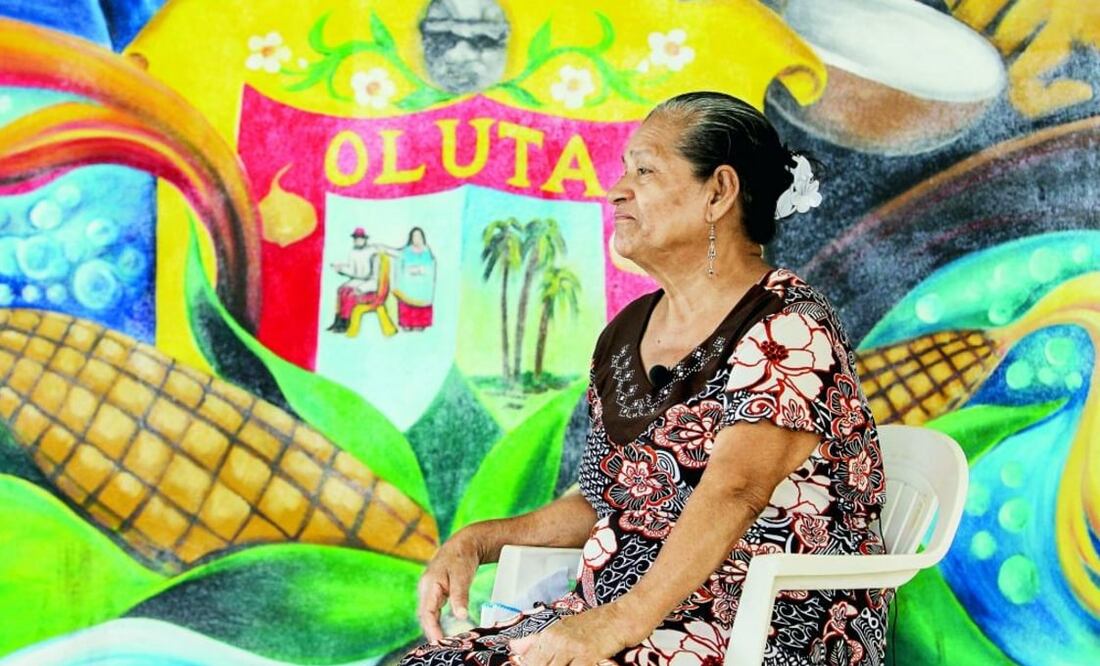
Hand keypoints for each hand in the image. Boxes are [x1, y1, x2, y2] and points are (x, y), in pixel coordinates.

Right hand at [417, 529, 481, 642]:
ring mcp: (429, 589)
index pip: (427, 612)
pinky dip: (436, 621)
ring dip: (432, 628)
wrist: (464, 543)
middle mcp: (426, 588)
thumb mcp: (462, 576)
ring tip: (441, 643)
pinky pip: (432, 610)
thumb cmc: (462, 558)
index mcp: (429, 584)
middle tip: (441, 647)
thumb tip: (461, 616)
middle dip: (431, 632)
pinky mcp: (435, 591)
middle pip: (425, 615)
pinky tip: (442, 631)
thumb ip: (460, 596)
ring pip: (428, 613)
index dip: (432, 629)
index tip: (439, 642)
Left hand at [508, 602, 646, 665]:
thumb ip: (538, 641)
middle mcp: (556, 639)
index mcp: (549, 635)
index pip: (528, 662)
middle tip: (562, 665)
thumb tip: (513, 648)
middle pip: (538, 665)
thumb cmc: (600, 624)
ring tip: (572, 664)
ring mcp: (571, 647)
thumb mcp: (566, 629)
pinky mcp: (588, 654)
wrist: (626, 614)